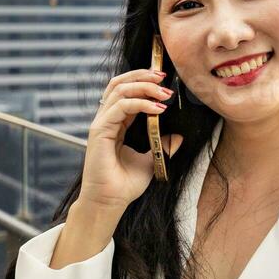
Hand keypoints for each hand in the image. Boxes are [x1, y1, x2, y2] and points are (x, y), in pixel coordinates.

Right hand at [77, 67, 183, 211]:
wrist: (110, 203)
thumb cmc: (125, 185)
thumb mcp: (151, 161)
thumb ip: (162, 146)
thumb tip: (179, 137)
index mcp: (116, 124)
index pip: (125, 91)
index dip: (143, 81)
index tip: (166, 82)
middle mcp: (107, 120)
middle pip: (119, 84)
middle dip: (142, 76)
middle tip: (164, 76)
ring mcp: (101, 124)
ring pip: (119, 90)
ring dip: (144, 86)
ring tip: (164, 92)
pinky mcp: (99, 131)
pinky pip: (120, 107)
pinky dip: (140, 103)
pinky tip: (158, 108)